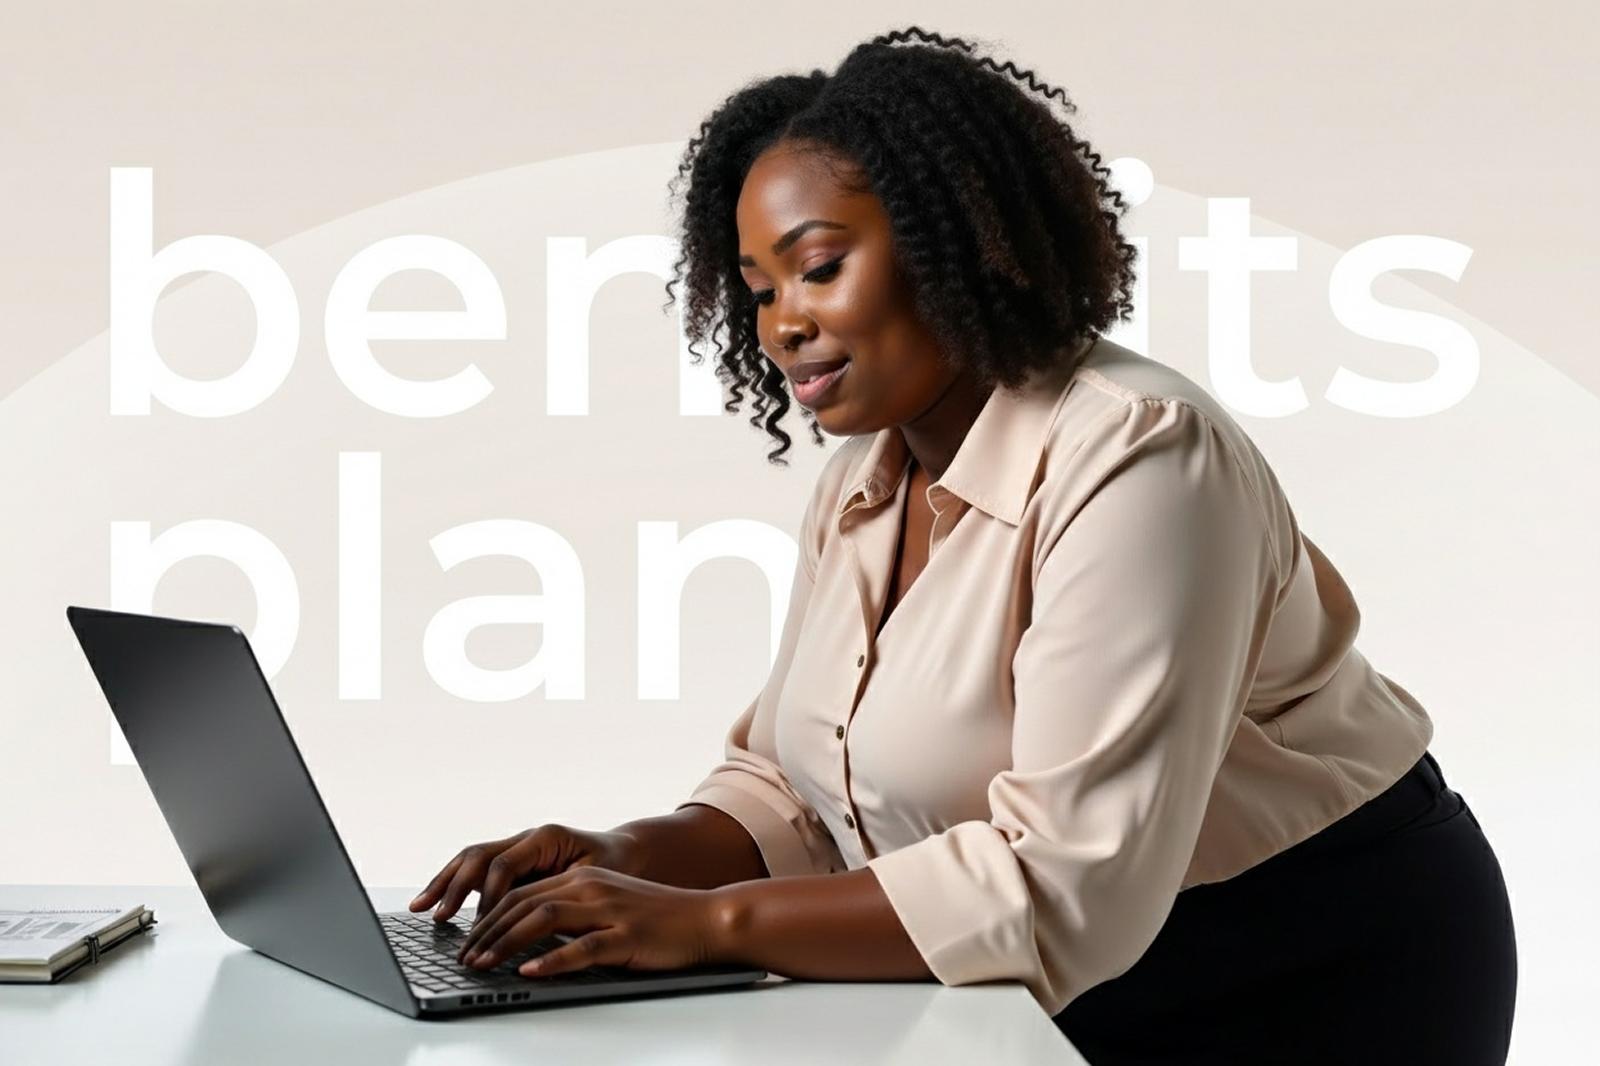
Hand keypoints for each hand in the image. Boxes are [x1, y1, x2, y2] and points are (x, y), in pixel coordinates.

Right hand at [408, 824, 645, 922]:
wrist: (627, 854)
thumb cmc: (615, 868)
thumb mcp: (593, 881)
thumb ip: (559, 895)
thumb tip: (529, 921)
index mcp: (546, 837)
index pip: (505, 865)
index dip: (490, 897)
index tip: (483, 927)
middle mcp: (526, 838)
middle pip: (479, 856)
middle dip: (456, 888)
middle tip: (440, 917)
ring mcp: (516, 847)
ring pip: (470, 860)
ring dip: (444, 884)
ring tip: (421, 908)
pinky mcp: (511, 861)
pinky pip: (475, 870)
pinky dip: (452, 885)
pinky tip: (433, 904)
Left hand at [453, 865, 727, 977]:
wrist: (705, 919)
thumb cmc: (657, 919)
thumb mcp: (608, 907)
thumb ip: (571, 916)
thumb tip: (528, 939)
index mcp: (584, 879)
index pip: (522, 894)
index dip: (489, 918)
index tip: (467, 943)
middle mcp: (591, 888)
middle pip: (524, 904)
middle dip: (487, 933)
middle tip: (463, 958)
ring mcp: (608, 911)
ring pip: (543, 920)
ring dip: (506, 943)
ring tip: (483, 964)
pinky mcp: (625, 936)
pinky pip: (581, 948)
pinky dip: (551, 959)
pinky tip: (530, 970)